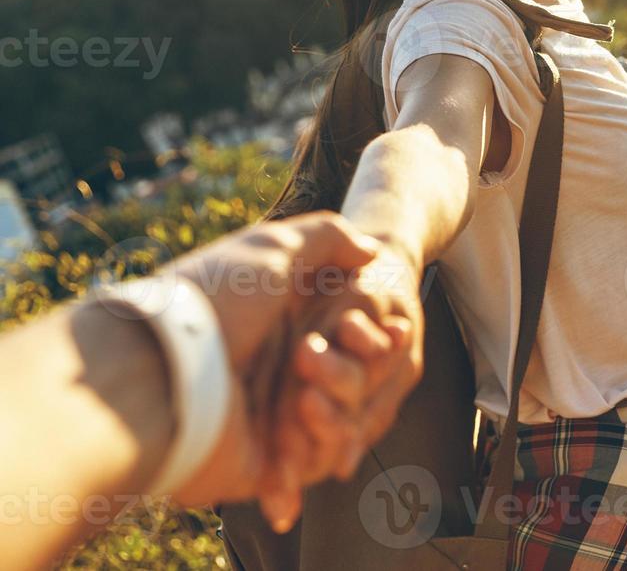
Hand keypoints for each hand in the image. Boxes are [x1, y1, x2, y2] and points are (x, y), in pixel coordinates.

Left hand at [160, 213, 404, 515]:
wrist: (154, 375)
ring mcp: (269, 419)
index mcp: (279, 323)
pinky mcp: (261, 463)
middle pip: (350, 379)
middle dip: (354, 370)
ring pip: (339, 422)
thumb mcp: (272, 247)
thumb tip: (371, 249)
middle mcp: (275, 370)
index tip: (398, 329)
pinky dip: (323, 446)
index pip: (347, 333)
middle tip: (316, 357)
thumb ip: (327, 237)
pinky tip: (310, 419)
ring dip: (338, 409)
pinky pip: (313, 463)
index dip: (374, 334)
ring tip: (309, 397)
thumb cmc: (213, 302)